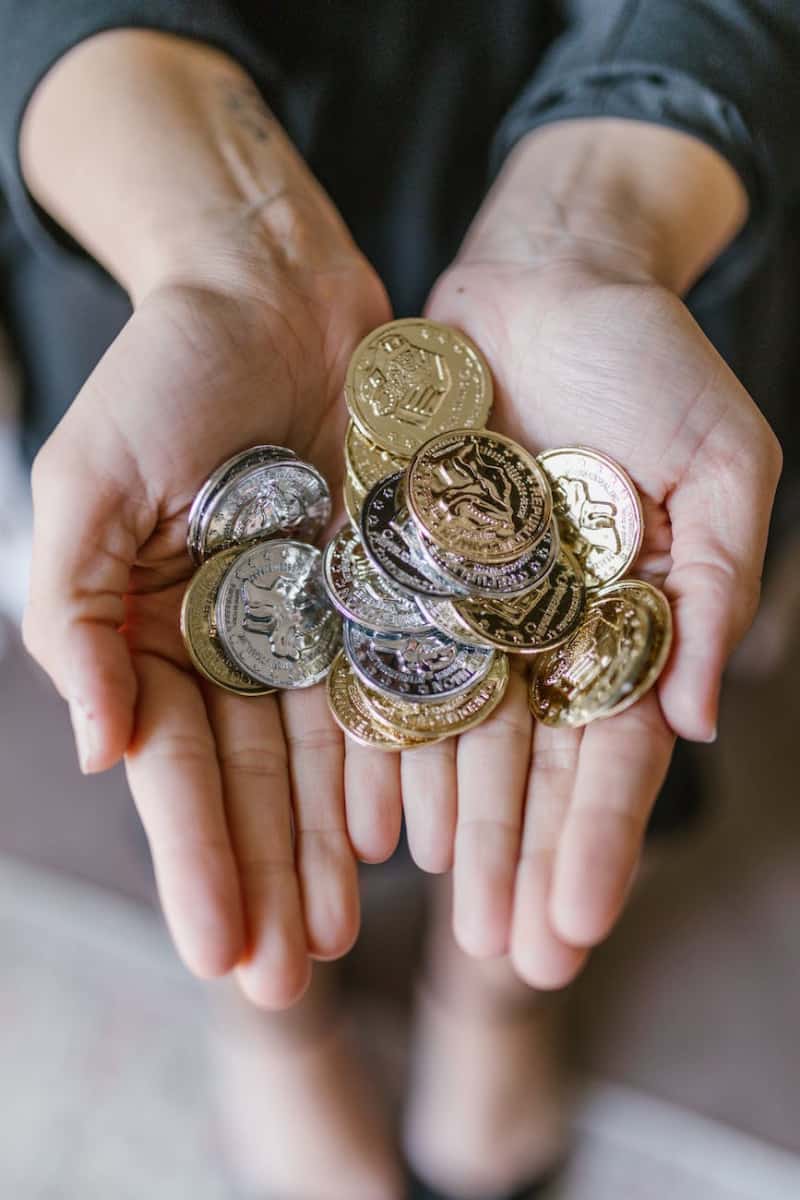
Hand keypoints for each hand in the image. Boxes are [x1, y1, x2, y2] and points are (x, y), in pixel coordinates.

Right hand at [23, 248, 391, 1006]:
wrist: (270, 292)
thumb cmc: (163, 377)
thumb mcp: (88, 486)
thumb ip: (73, 618)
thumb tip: (97, 747)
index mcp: (151, 633)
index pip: (172, 770)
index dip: (195, 862)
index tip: (220, 954)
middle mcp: (233, 644)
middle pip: (250, 787)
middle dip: (266, 883)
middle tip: (287, 984)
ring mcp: (312, 624)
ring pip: (323, 761)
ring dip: (329, 851)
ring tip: (345, 936)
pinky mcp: (383, 592)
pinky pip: (393, 691)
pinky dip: (395, 765)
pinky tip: (404, 839)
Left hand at [360, 123, 780, 987]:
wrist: (551, 281)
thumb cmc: (652, 364)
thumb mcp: (721, 466)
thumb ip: (711, 586)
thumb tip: (692, 720)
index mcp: (626, 622)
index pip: (614, 752)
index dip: (598, 840)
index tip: (578, 925)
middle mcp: (544, 631)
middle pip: (533, 769)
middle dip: (525, 862)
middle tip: (512, 960)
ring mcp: (469, 606)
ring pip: (458, 738)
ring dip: (456, 831)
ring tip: (444, 917)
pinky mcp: (398, 566)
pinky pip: (386, 666)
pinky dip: (380, 743)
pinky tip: (372, 821)